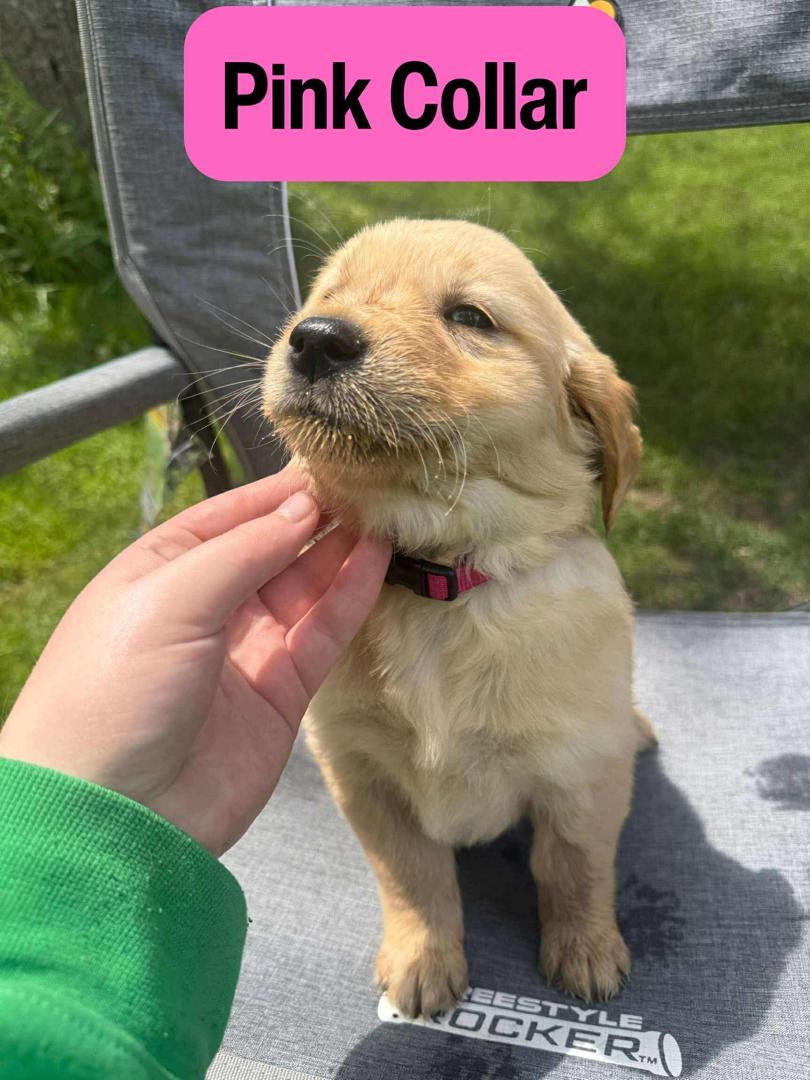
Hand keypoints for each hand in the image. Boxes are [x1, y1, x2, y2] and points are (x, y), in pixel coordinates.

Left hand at [0, 466, 389, 854]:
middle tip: (371, 485)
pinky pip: (321, 635)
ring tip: (386, 514)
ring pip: (304, 589)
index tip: (330, 465)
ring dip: (341, 552)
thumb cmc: (117, 689)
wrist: (116, 815)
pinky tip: (378, 561)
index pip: (228, 515)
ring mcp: (244, 650)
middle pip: (271, 549)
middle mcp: (204, 605)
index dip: (277, 492)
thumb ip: (243, 550)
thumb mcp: (169, 599)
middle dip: (316, 518)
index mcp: (160, 571)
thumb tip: (304, 506)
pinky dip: (350, 598)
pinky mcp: (280, 694)